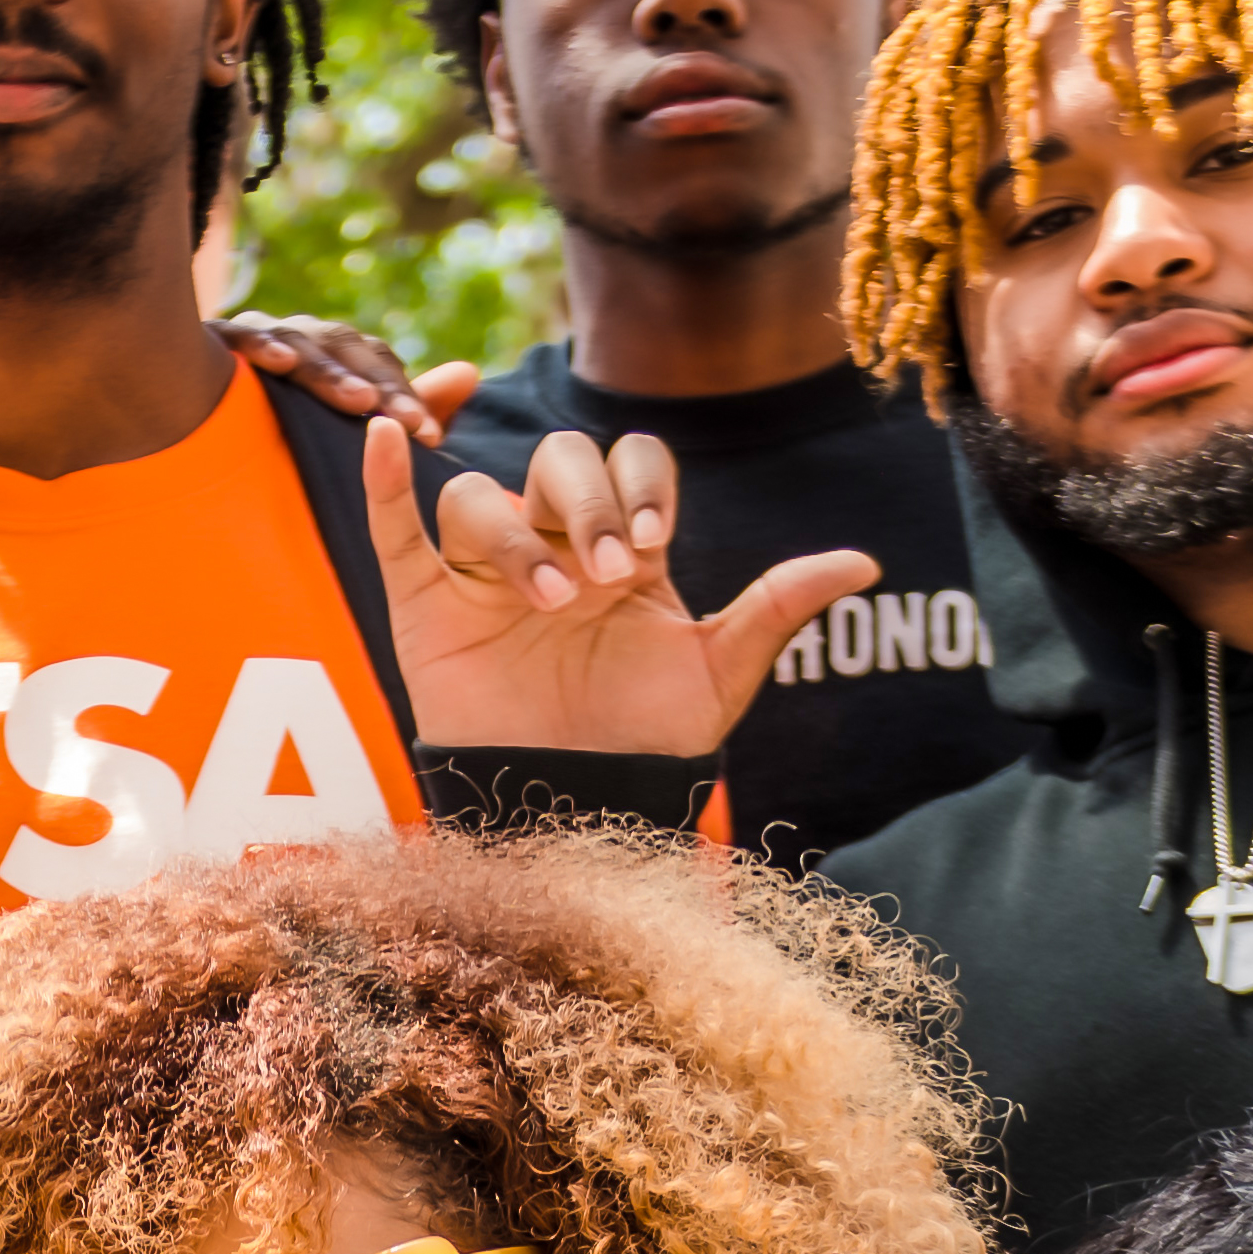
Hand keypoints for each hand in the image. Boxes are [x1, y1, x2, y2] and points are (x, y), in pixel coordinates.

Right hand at [222, 312, 473, 441]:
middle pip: (345, 349)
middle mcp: (299, 337)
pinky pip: (236, 337)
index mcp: (332, 354)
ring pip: (300, 343)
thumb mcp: (348, 422)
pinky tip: (278, 361)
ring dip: (330, 371)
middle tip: (408, 424)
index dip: (406, 394)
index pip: (376, 364)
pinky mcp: (211, 340)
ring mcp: (256, 334)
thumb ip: (405, 403)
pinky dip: (259, 343)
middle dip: (379, 386)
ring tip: (359, 402)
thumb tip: (469, 373)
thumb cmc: (277, 429)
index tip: (432, 438)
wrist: (188, 422)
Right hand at [363, 415, 869, 762]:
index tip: (653, 542)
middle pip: (557, 466)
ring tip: (549, 602)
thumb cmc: (644, 746)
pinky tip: (390, 440)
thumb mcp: (719, 676)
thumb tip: (865, 561)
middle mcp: (553, 546)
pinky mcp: (424, 606)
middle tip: (606, 575)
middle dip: (585, 506)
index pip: (629, 464)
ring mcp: (484, 573)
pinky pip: (396, 530)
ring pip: (482, 501)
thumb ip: (778, 609)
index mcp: (622, 548)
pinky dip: (387, 482)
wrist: (573, 813)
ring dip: (516, 536)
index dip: (639, 485)